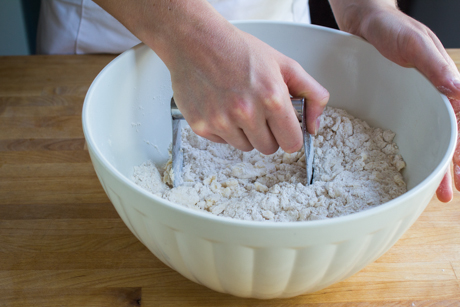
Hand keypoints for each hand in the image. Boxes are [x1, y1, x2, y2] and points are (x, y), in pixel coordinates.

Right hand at [169, 27, 328, 154]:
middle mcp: (246, 113)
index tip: (284, 127)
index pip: (292, 143)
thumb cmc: (239, 50)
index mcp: (272, 98)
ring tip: (238, 105)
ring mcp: (222, 122)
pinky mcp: (202, 126)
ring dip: (246, 132)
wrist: (196, 41)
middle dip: (268, 133)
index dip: (290, 134)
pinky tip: (222, 106)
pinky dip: (225, 129)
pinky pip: (223, 142)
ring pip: (245, 147)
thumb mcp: (285, 64)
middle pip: (269, 148)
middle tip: (259, 111)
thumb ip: (312, 94)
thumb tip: (314, 126)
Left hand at [330, 0, 459, 201]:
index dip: (459, 151)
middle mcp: (432, 93)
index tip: (459, 175)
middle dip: (450, 165)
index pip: (458, 123)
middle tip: (445, 193)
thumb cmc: (390, 27)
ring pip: (429, 134)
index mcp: (443, 82)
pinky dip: (413, 145)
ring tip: (434, 187)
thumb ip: (433, 65)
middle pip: (447, 134)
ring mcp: (414, 98)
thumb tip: (456, 88)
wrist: (365, 19)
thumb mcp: (413, 43)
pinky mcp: (397, 99)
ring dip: (434, 161)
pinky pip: (409, 126)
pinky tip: (410, 160)